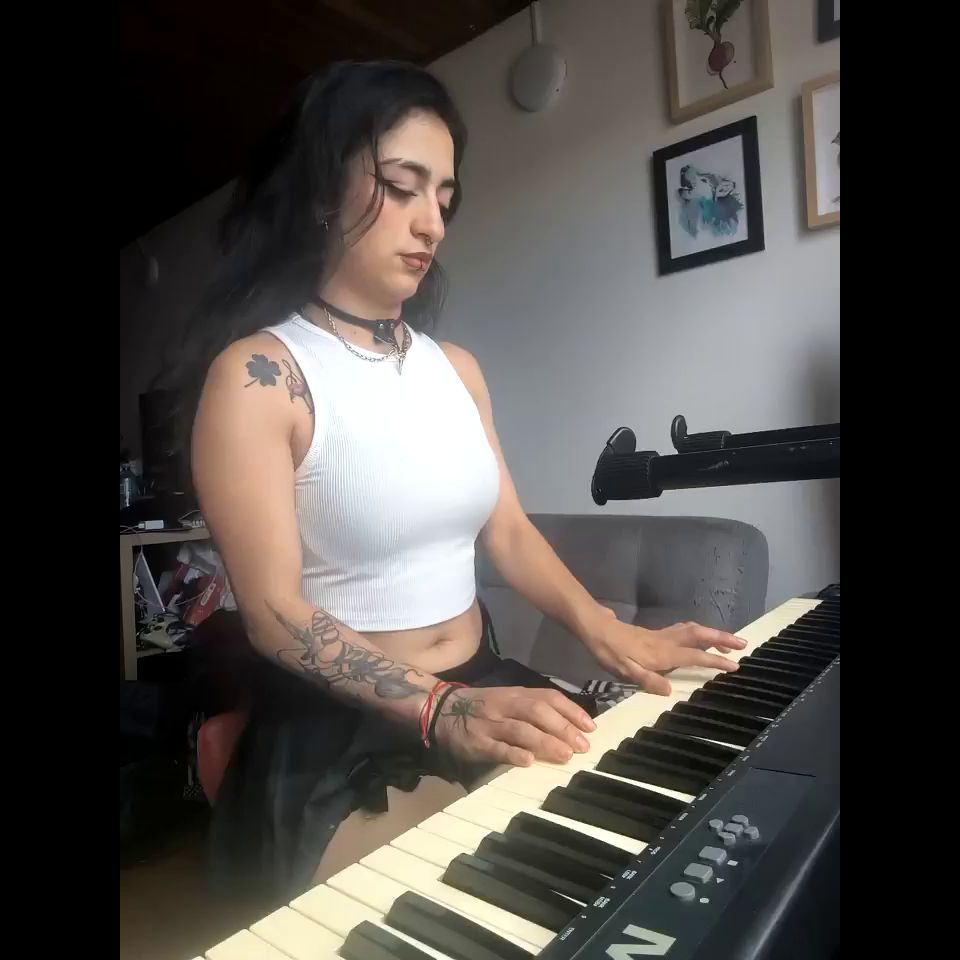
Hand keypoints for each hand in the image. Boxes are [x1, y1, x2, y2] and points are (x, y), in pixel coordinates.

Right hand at [433, 686, 595, 767]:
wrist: (440, 710)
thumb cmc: (482, 707)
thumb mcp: (507, 699)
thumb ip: (533, 709)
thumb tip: (570, 724)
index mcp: (515, 694)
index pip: (548, 697)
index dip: (571, 711)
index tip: (591, 727)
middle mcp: (505, 705)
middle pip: (538, 712)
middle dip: (563, 728)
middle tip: (582, 746)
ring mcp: (490, 723)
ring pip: (521, 729)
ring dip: (545, 742)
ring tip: (565, 755)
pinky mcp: (476, 742)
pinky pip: (496, 747)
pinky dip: (513, 754)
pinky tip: (528, 761)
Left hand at [584, 608, 745, 694]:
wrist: (595, 628)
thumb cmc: (609, 651)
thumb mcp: (624, 670)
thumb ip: (647, 680)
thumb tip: (669, 691)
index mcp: (662, 653)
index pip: (694, 656)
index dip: (715, 661)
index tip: (735, 666)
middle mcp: (665, 641)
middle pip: (699, 636)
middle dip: (722, 639)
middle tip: (743, 643)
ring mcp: (661, 635)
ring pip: (692, 630)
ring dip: (711, 634)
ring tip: (727, 641)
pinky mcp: (654, 633)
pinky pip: (683, 630)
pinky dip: (697, 632)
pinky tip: (697, 636)